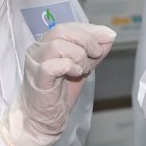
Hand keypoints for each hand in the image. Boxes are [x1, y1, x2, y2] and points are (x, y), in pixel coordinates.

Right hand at [1, 22, 115, 145]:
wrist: (44, 119)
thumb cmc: (60, 93)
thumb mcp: (83, 67)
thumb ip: (94, 52)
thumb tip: (109, 35)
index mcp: (48, 43)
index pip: (69, 26)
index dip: (90, 29)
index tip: (108, 36)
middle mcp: (38, 48)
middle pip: (62, 30)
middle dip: (86, 40)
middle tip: (96, 54)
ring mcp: (35, 62)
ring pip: (58, 44)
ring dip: (79, 56)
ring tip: (83, 70)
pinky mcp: (37, 77)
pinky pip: (53, 64)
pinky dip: (69, 66)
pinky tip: (75, 74)